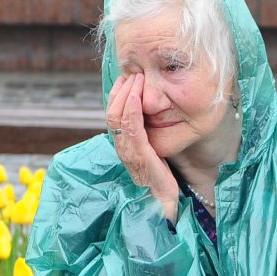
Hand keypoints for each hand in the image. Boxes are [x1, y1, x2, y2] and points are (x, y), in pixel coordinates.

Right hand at [106, 72, 179, 220]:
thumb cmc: (161, 178)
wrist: (165, 203)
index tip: (126, 78)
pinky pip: (131, 127)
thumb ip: (144, 136)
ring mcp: (128, 153)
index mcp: (123, 146)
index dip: (117, 95)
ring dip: (126, 94)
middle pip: (111, 112)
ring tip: (135, 78)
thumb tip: (146, 114)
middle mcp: (121, 148)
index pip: (113, 115)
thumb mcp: (151, 152)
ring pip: (117, 117)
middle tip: (130, 72)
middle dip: (120, 90)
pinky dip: (132, 108)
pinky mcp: (139, 156)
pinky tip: (137, 95)